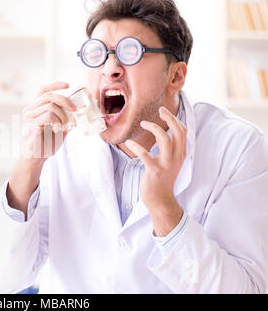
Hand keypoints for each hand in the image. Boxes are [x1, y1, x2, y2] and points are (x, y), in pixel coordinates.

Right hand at [19, 82, 76, 164]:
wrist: (35, 160)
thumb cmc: (45, 145)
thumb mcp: (58, 129)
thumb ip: (65, 119)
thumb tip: (77, 111)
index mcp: (34, 108)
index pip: (43, 90)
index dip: (55, 85)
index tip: (68, 85)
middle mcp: (29, 110)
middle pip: (49, 96)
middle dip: (65, 101)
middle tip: (74, 110)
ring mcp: (28, 117)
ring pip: (50, 106)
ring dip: (62, 117)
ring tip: (63, 127)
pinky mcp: (31, 125)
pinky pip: (48, 116)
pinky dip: (57, 123)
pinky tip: (57, 130)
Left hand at [125, 106, 186, 236]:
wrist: (160, 200)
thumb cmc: (162, 179)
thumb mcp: (168, 162)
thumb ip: (167, 148)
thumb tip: (162, 133)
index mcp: (181, 154)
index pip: (183, 132)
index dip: (175, 119)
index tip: (164, 111)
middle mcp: (177, 158)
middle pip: (178, 132)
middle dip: (170, 118)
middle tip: (159, 110)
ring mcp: (167, 164)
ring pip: (165, 140)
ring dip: (153, 128)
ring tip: (142, 123)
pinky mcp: (154, 171)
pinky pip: (145, 155)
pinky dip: (136, 146)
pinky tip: (128, 142)